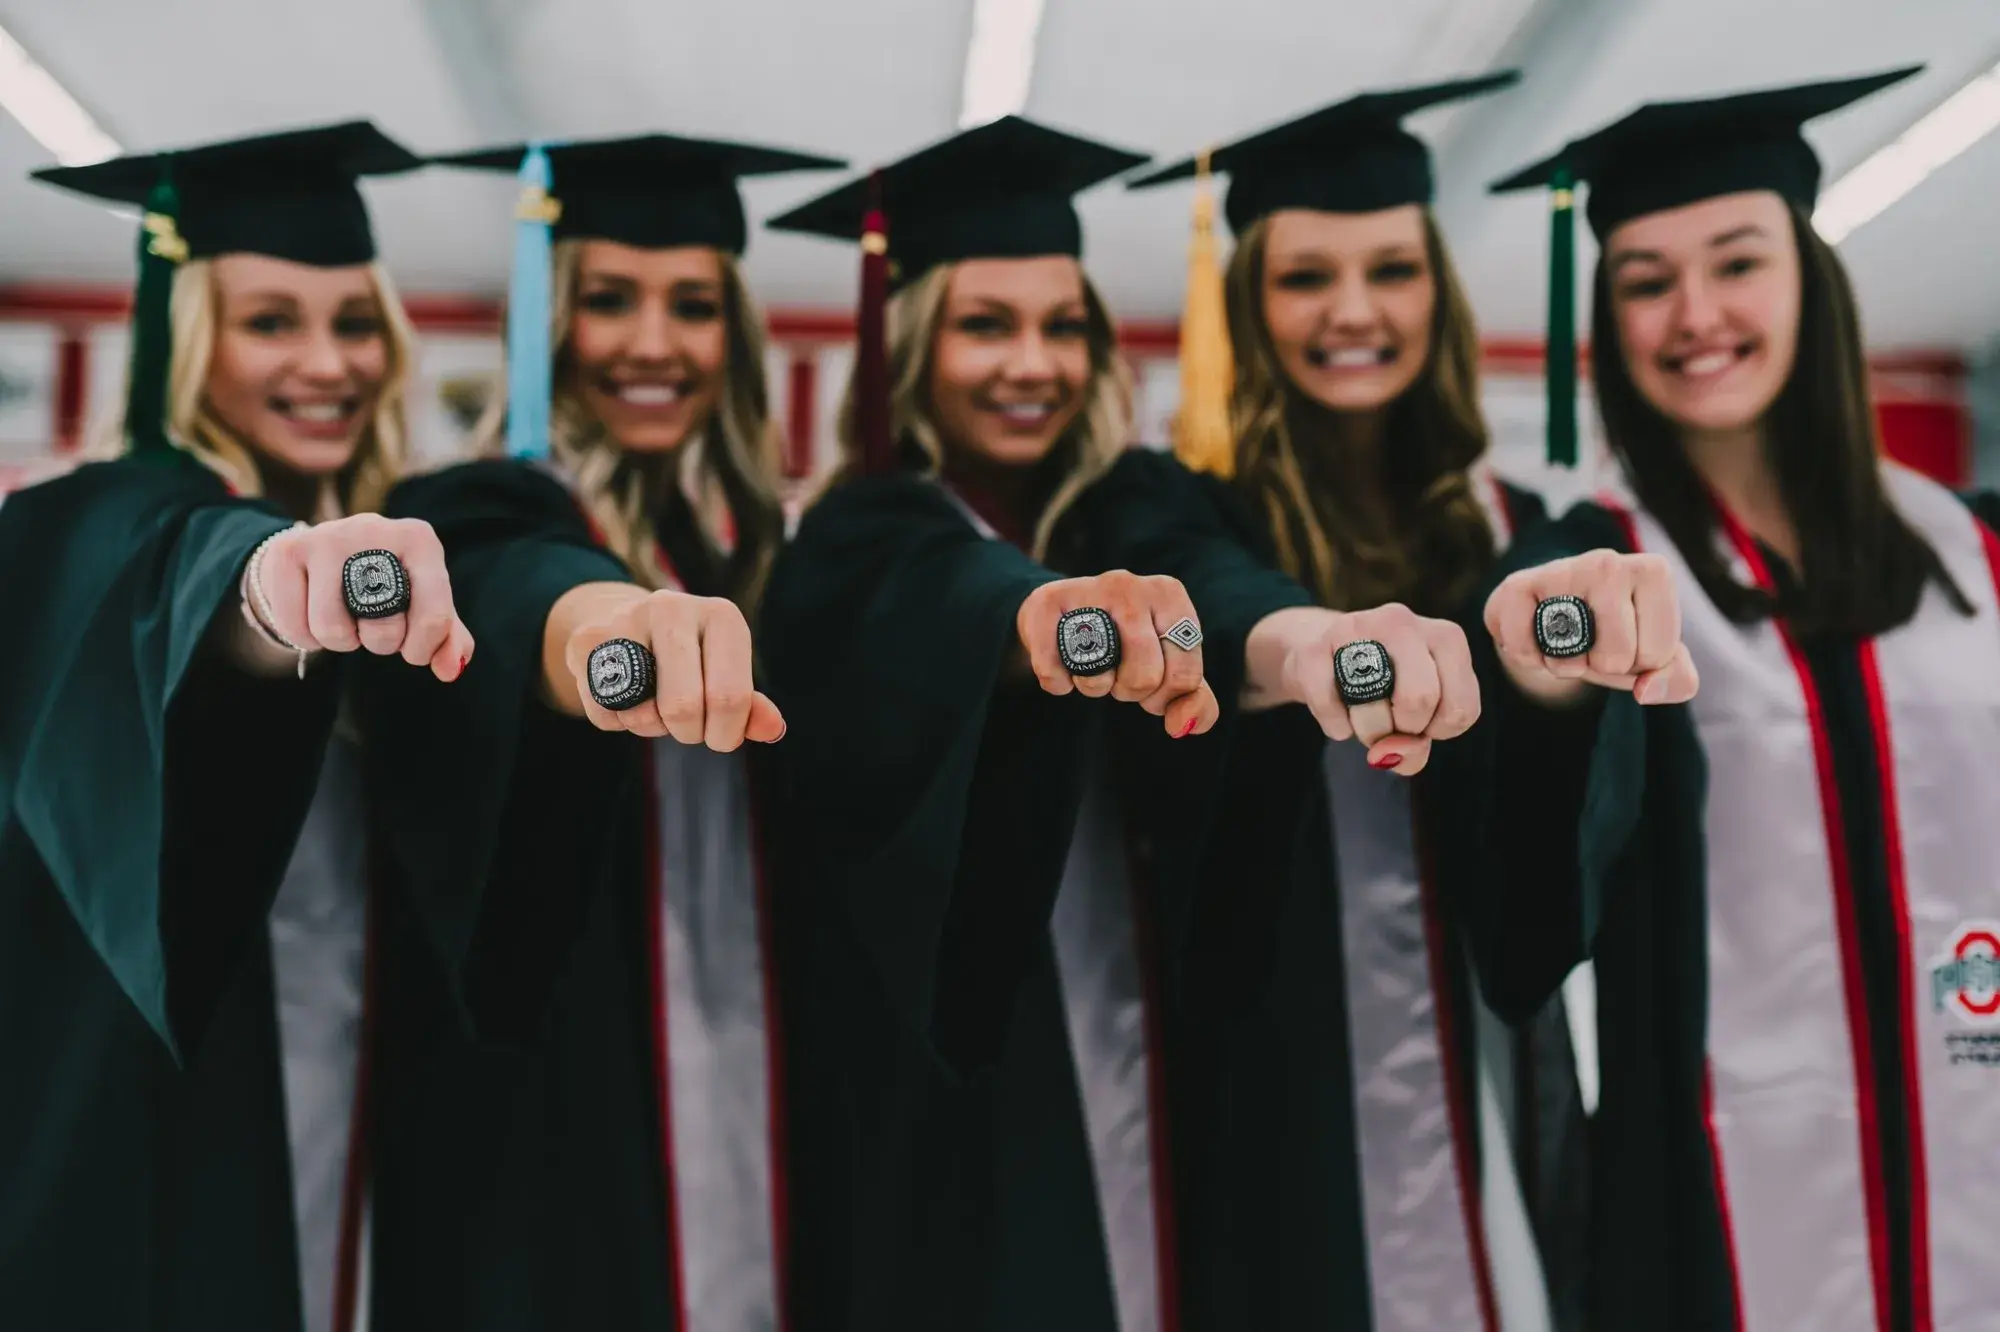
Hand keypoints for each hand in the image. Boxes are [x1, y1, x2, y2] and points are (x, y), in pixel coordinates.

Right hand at [249, 514, 473, 680]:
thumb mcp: (422, 604)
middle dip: (380, 642)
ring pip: (333, 629)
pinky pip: (296, 627)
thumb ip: (446, 636)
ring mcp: (327, 537)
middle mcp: (374, 529)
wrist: (319, 555)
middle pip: (383, 627)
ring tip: (344, 618)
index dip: (423, 648)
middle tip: (372, 624)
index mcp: (419, 540)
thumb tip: (451, 670)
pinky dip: (305, 638)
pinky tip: (312, 615)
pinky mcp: (286, 550)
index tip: (414, 648)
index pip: (435, 617)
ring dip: (341, 641)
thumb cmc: (383, 585)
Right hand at [559, 586, 783, 749]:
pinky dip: (618, 723)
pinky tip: (625, 697)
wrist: (625, 621)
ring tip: (655, 703)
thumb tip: (773, 730)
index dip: (726, 733)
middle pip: (685, 708)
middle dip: (689, 733)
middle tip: (689, 725)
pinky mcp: (587, 641)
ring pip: (642, 714)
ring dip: (652, 727)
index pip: (730, 698)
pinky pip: (606, 715)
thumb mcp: (726, 673)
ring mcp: (626, 620)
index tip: (721, 734)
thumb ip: (751, 706)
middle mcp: (674, 608)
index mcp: (722, 615)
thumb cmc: (690, 658)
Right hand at [1014, 570, 1218, 738]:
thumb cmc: (1125, 643)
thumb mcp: (1168, 664)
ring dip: (1093, 687)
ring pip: (1100, 676)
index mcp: (1170, 596)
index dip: (1165, 697)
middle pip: (1145, 678)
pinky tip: (1061, 663)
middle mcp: (1130, 585)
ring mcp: (1086, 591)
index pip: (1184, 675)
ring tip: (1091, 663)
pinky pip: (1054, 673)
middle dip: (1129, 691)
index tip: (1151, 686)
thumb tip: (1181, 726)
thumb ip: (1194, 699)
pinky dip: (1058, 683)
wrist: (1060, 611)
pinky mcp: (1046, 603)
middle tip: (1117, 672)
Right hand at [1243, 604, 1479, 775]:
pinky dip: (1335, 726)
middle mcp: (1404, 623)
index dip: (1438, 731)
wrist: (1323, 652)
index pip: (1460, 709)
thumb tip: (1387, 752)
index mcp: (1446, 637)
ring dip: (1367, 730)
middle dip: (1403, 729)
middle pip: (1419, 700)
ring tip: (1364, 715)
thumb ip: (1417, 748)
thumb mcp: (1420, 715)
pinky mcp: (1315, 645)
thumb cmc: (1385, 689)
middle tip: (1392, 722)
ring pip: (1372, 704)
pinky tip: (1338, 716)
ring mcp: (1356, 627)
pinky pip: (1329, 704)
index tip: (1424, 721)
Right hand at [1484, 549, 1698, 707]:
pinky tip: (1535, 639)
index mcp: (1653, 572)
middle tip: (1593, 643)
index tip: (1628, 640)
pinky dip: (1529, 660)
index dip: (1640, 665)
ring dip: (1566, 667)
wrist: (1554, 610)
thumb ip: (1676, 680)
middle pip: (1618, 658)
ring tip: (1565, 642)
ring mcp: (1561, 571)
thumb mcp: (1655, 656)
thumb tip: (1645, 691)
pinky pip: (1526, 651)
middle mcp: (1608, 561)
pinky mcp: (1517, 586)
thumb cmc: (1613, 632)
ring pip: (1573, 659)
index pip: (1658, 656)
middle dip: (1603, 666)